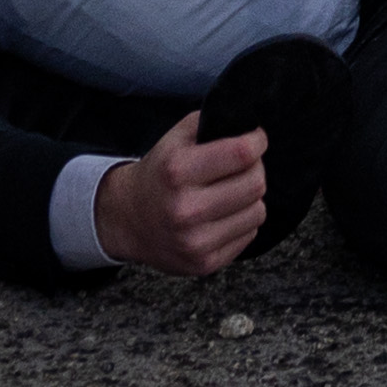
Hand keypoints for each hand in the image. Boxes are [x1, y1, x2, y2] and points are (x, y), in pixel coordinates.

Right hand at [93, 110, 272, 277]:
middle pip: (256, 183)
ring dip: (250, 198)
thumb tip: (249, 124)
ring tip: (229, 192)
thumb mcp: (174, 138)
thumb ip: (211, 123)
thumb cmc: (158, 175)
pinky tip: (222, 215)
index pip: (242, 153)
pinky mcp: (204, 263)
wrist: (128, 220)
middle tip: (241, 167)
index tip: (255, 139)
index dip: (257, 141)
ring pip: (258, 211)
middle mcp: (186, 209)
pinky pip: (249, 235)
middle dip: (254, 169)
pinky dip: (242, 222)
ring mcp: (195, 241)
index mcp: (177, 171)